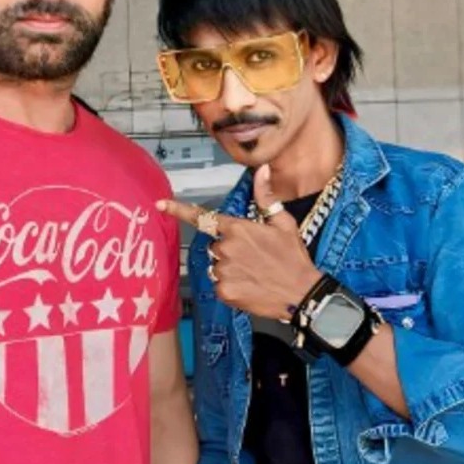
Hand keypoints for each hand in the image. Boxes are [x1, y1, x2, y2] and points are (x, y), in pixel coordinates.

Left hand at [157, 164, 321, 319]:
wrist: (303, 294)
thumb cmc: (293, 257)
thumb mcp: (283, 223)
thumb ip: (266, 197)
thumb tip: (261, 169)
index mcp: (237, 228)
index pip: (203, 217)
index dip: (179, 210)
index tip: (160, 204)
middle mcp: (226, 248)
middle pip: (215, 246)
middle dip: (229, 250)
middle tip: (254, 258)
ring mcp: (224, 271)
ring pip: (216, 266)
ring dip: (230, 269)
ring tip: (254, 274)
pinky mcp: (224, 291)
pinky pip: (219, 286)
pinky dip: (232, 287)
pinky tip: (251, 287)